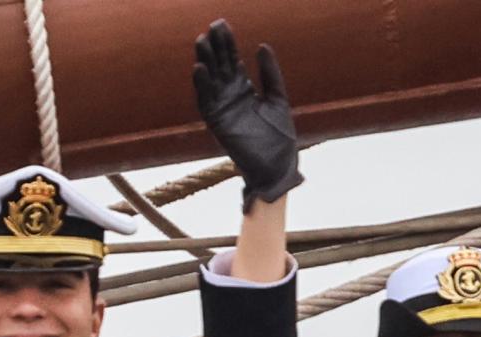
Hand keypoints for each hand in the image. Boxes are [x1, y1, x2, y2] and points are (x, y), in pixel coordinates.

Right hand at [193, 20, 301, 212]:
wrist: (278, 167)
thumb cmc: (280, 138)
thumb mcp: (278, 99)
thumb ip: (270, 74)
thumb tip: (262, 45)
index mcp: (245, 90)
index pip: (232, 61)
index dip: (227, 44)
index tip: (222, 24)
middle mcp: (230, 97)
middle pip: (219, 67)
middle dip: (215, 48)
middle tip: (211, 27)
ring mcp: (222, 110)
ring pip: (209, 81)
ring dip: (204, 62)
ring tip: (201, 41)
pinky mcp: (217, 124)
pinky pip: (206, 102)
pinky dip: (201, 86)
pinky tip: (199, 68)